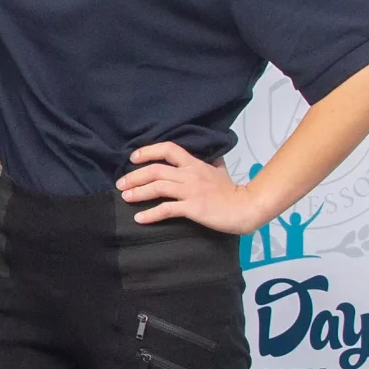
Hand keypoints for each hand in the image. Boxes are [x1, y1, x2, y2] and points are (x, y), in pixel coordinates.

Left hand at [119, 142, 269, 233]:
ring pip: (158, 187)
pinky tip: (140, 218)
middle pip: (156, 170)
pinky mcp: (193, 207)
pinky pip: (167, 209)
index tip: (133, 158)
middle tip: (121, 184)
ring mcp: (191, 191)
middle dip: (134, 176)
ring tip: (125, 197)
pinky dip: (151, 214)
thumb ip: (212, 164)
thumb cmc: (233, 192)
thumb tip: (213, 157)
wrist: (247, 207)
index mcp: (195, 165)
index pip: (168, 149)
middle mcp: (190, 175)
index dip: (148, 151)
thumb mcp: (221, 172)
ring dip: (138, 192)